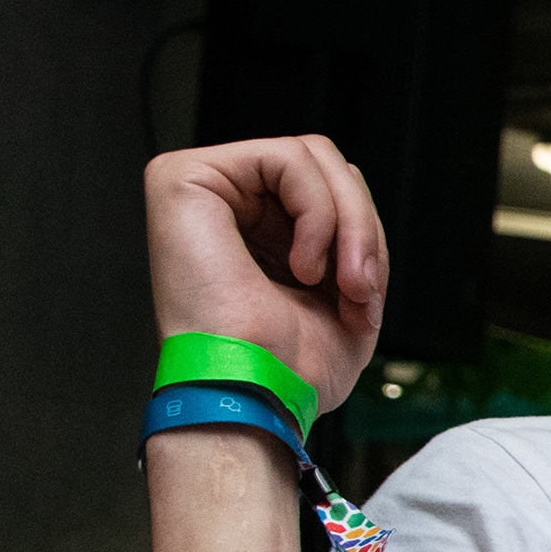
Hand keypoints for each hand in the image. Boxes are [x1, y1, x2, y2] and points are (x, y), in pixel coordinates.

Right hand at [144, 137, 386, 408]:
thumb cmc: (291, 367)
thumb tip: (356, 201)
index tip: (365, 300)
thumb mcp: (348, 292)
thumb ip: (351, 237)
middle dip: (362, 229)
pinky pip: (288, 158)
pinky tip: (301, 267)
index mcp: (257, 231)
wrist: (257, 396)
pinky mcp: (184, 177)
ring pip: (314, 155)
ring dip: (349, 224)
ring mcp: (203, 188)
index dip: (366, 237)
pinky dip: (318, 213)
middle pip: (328, 166)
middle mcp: (227, 205)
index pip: (333, 189)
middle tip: (359, 288)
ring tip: (339, 283)